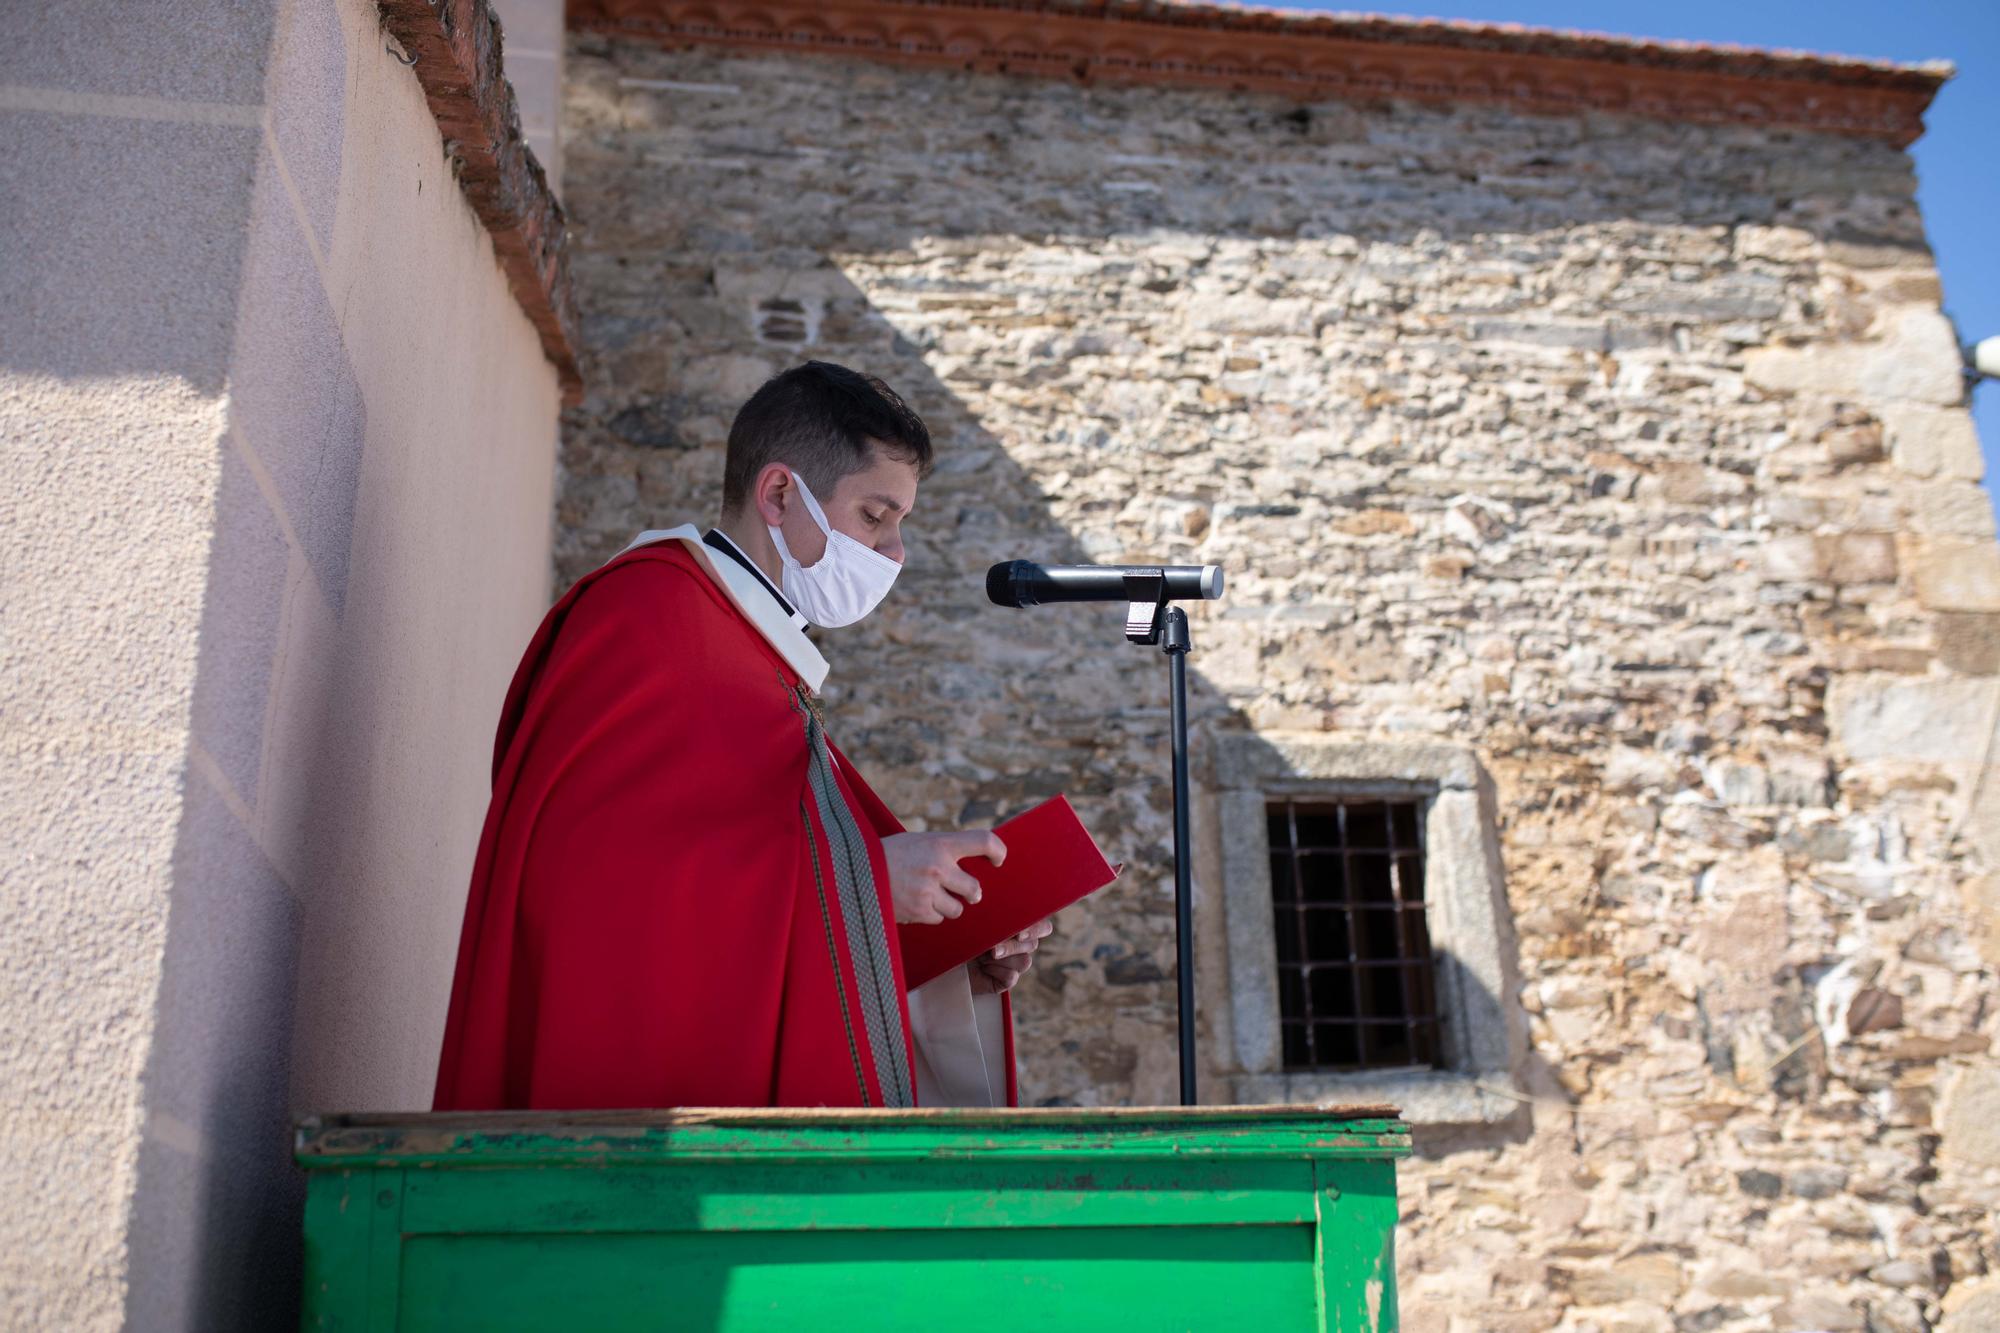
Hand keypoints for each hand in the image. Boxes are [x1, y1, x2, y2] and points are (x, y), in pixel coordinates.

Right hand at [881, 829, 1004, 924]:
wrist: (853, 870)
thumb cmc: (890, 854)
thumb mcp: (918, 841)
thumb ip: (943, 849)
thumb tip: (972, 863)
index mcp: (939, 843)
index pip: (983, 841)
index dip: (998, 850)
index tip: (998, 860)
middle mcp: (938, 866)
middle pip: (975, 888)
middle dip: (971, 893)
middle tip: (966, 891)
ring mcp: (928, 891)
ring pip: (958, 909)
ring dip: (948, 905)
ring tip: (930, 895)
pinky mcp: (918, 911)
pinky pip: (938, 918)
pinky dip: (931, 913)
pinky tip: (915, 902)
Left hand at [969, 917, 1053, 993]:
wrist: (946, 957)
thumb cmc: (962, 935)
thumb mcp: (981, 924)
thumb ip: (998, 921)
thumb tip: (1006, 920)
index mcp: (1019, 927)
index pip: (1043, 927)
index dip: (1036, 929)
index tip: (1020, 934)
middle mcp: (1020, 945)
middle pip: (1033, 944)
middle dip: (1012, 946)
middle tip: (994, 949)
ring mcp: (1014, 963)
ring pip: (1024, 961)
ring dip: (1003, 958)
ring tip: (983, 957)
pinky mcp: (1006, 980)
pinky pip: (1011, 977)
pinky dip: (996, 972)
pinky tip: (983, 969)